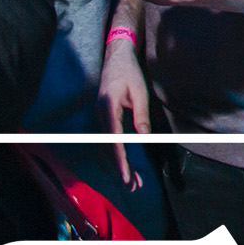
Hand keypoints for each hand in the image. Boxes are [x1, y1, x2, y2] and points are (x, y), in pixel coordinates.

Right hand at [99, 29, 150, 188]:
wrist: (116, 58)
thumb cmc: (129, 73)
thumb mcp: (139, 92)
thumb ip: (140, 115)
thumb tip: (143, 137)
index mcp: (107, 109)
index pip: (113, 140)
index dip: (119, 159)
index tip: (125, 174)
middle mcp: (100, 116)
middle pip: (109, 148)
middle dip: (120, 169)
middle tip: (132, 187)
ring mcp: (100, 118)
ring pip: (108, 147)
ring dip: (119, 165)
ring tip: (133, 183)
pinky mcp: (104, 119)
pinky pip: (110, 141)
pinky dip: (117, 155)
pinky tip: (126, 167)